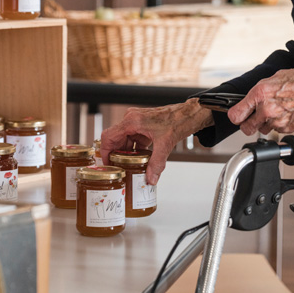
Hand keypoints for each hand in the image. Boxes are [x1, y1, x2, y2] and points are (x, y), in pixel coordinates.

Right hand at [98, 100, 212, 185]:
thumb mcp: (165, 145)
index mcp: (132, 121)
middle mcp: (131, 119)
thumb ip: (156, 164)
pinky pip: (133, 138)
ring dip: (125, 153)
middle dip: (116, 155)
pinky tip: (139, 160)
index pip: (108, 137)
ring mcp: (136, 121)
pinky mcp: (142, 125)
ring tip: (128, 167)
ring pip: (124, 139)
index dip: (105, 152)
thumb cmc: (178, 120)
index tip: (107, 164)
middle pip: (115, 139)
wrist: (188, 114)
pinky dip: (134, 149)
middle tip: (118, 169)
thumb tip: (150, 178)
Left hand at [228, 65, 293, 136]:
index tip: (237, 115)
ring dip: (265, 124)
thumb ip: (260, 91)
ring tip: (275, 111)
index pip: (236, 115)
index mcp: (260, 94)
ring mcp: (277, 121)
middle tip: (252, 117)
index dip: (236, 115)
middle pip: (246, 128)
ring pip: (262, 130)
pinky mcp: (287, 128)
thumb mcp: (275, 78)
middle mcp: (266, 109)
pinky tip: (285, 113)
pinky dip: (278, 125)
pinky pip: (276, 130)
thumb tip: (251, 99)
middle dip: (248, 124)